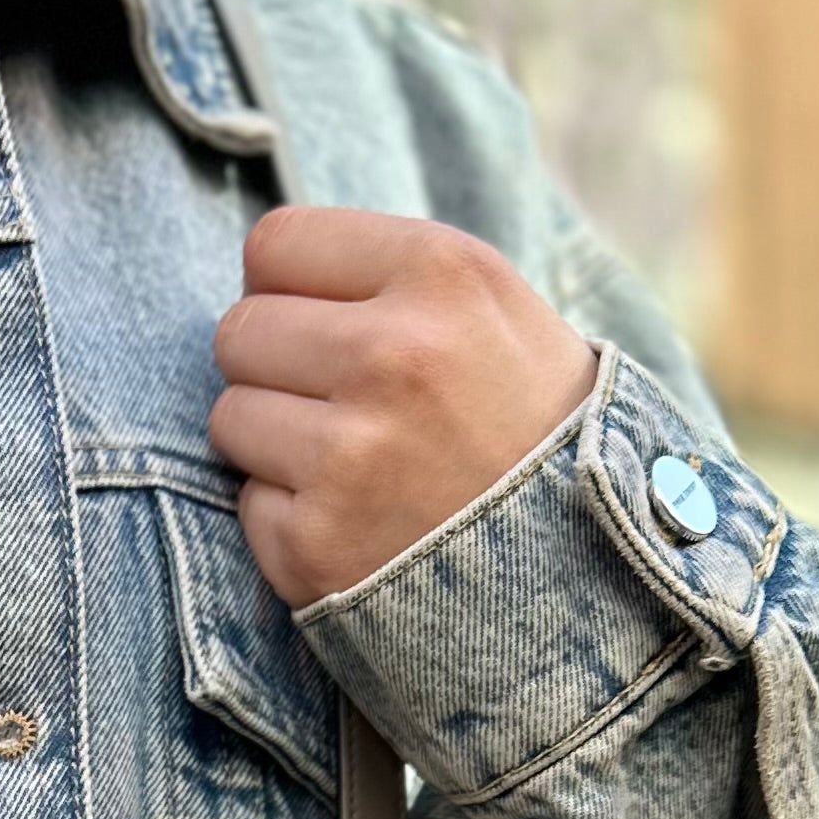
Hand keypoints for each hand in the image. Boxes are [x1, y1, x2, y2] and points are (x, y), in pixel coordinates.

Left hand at [209, 209, 598, 610]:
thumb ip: (389, 275)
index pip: (276, 244)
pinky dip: (290, 517)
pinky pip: (249, 502)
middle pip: (240, 329)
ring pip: (230, 415)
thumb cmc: (534, 429)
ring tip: (356, 463)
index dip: (289, 286)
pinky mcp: (314, 544)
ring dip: (273, 440)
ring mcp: (349, 456)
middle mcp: (393, 355)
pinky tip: (360, 523)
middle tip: (342, 401)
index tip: (326, 320)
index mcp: (442, 274)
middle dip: (275, 364)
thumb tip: (263, 268)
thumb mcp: (496, 312)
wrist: (588, 574)